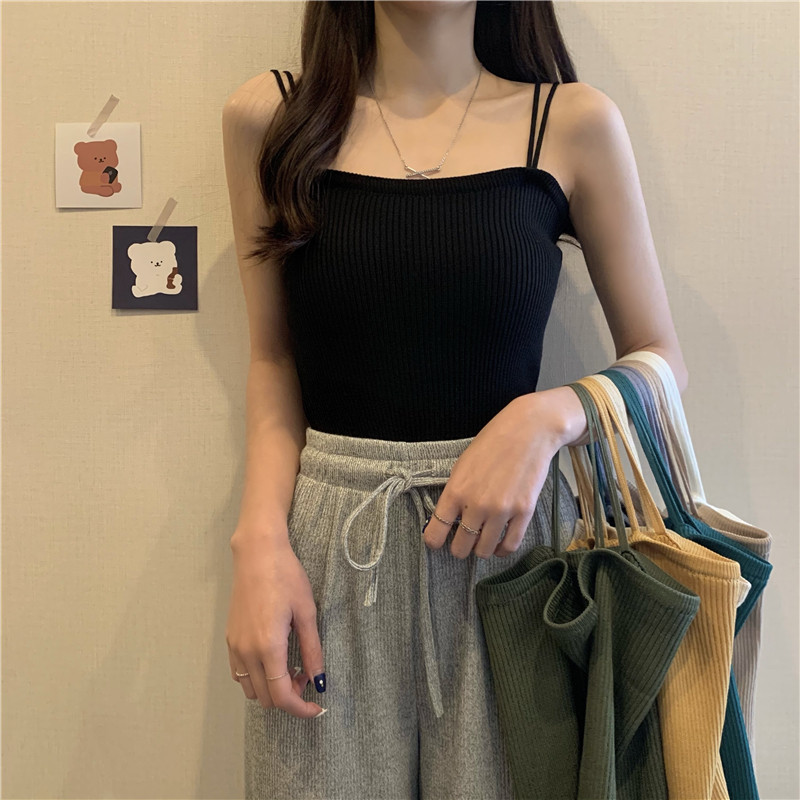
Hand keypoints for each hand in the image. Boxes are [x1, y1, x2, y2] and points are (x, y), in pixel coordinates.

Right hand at [226, 534, 326, 718]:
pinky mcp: (229, 638)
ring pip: (250, 689)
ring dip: (271, 688)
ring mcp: (234, 646)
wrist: (257, 553)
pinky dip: (257, 677)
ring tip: (291, 667)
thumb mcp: (306, 613)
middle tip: (307, 676)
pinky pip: (240, 672)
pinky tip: (273, 658)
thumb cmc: (285, 576)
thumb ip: (312, 650)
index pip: (281, 696)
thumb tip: (319, 681)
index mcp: (268, 647)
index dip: (301, 709)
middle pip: (265, 698)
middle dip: (288, 697)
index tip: (317, 708)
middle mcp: (246, 651)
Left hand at [422, 391, 573, 558]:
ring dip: (480, 550)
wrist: (528, 431)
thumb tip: (448, 518)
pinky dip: (502, 550)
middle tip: (463, 541)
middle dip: (459, 548)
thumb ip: (454, 493)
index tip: (437, 541)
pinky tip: (499, 544)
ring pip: (484, 551)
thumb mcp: (462, 465)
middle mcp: (476, 505)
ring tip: (482, 541)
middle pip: (460, 547)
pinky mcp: (524, 512)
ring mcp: (501, 510)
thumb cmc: (493, 442)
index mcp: (456, 491)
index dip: (434, 541)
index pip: (435, 531)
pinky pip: (510, 546)